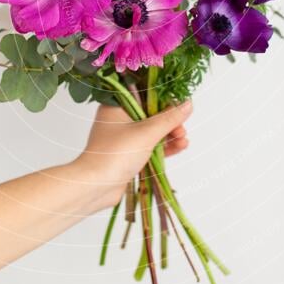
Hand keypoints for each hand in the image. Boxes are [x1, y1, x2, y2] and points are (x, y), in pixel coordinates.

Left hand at [78, 100, 192, 209]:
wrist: (95, 186)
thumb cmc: (116, 154)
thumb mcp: (147, 133)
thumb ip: (169, 118)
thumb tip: (188, 104)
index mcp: (117, 106)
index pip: (146, 97)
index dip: (166, 102)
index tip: (181, 110)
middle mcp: (119, 119)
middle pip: (152, 115)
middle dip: (170, 123)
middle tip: (181, 131)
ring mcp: (123, 138)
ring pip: (152, 132)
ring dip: (169, 135)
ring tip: (183, 141)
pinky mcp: (128, 154)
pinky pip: (150, 146)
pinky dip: (163, 147)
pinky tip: (178, 147)